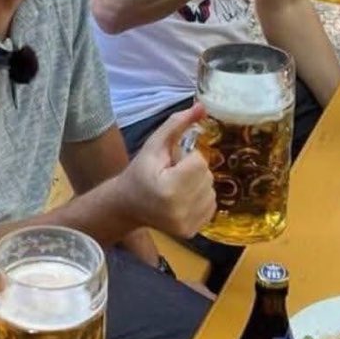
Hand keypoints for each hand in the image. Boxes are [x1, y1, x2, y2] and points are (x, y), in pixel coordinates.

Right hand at [116, 104, 215, 237]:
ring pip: (211, 190)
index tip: (170, 165)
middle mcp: (180, 210)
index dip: (186, 159)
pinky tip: (183, 198)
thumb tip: (202, 106)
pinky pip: (212, 205)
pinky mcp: (192, 231)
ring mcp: (187, 224)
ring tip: (177, 187)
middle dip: (193, 171)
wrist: (127, 205)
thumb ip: (177, 124)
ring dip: (198, 184)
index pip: (199, 162)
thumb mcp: (154, 145)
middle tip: (172, 176)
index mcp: (169, 189)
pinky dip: (201, 198)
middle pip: (207, 176)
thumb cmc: (139, 172)